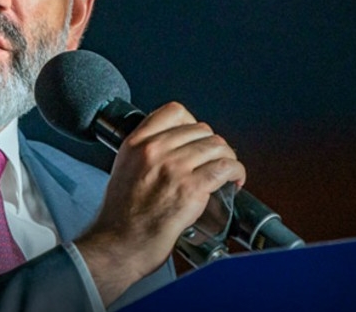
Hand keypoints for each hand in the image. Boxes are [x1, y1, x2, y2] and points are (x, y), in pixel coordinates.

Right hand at [75, 102, 245, 304]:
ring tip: (227, 171)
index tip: (197, 137)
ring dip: (228, 158)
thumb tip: (175, 149)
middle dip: (213, 144)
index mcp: (136, 143)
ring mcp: (173, 168)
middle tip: (214, 160)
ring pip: (216, 146)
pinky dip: (236, 172)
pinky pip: (225, 167)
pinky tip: (235, 181)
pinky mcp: (191, 188)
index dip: (192, 123)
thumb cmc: (119, 217)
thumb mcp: (123, 169)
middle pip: (201, 129)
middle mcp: (154, 150)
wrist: (118, 244)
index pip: (174, 111)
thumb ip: (145, 154)